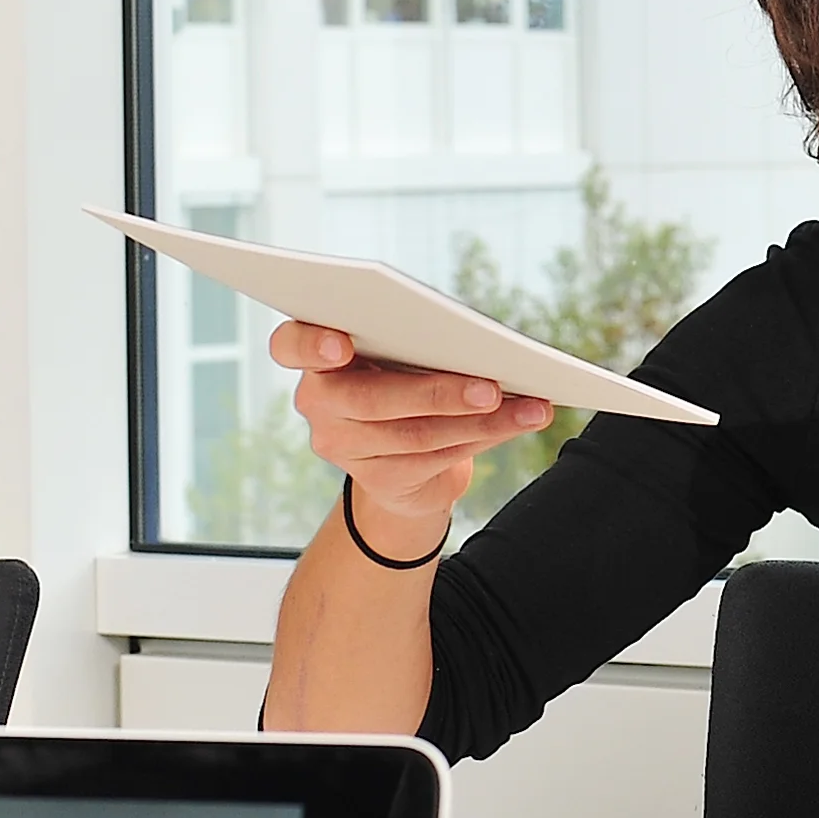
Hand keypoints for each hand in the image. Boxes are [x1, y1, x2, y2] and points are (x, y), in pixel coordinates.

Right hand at [270, 317, 554, 548]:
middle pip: (369, 399)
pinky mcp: (377, 478)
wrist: (402, 456)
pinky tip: (521, 421)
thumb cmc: (403, 374)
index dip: (310, 345)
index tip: (340, 342)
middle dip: (436, 392)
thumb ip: (414, 339)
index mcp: (316, 356)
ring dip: (480, 420)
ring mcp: (343, 446)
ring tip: (529, 407)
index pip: (289, 345)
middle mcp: (319, 402)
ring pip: (414, 434)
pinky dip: (485, 436)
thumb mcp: (400, 351)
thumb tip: (479, 342)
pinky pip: (435, 458)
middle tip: (490, 386)